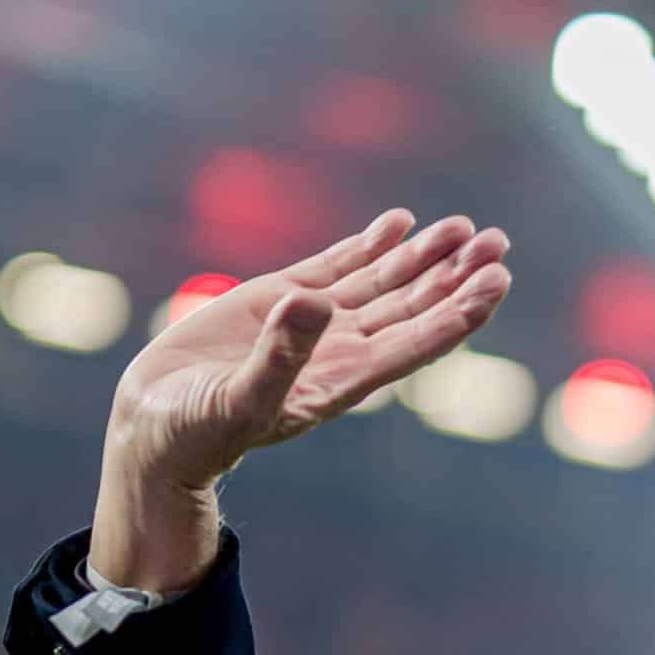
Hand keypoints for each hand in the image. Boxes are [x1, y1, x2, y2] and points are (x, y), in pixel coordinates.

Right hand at [102, 209, 510, 497]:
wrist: (155, 426)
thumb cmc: (199, 431)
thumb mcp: (240, 400)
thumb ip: (279, 356)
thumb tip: (315, 302)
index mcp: (341, 382)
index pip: (415, 344)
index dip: (458, 313)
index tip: (495, 282)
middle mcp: (340, 352)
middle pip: (413, 308)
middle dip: (456, 277)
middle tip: (498, 243)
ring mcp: (313, 324)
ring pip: (383, 285)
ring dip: (424, 258)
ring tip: (464, 228)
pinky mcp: (280, 301)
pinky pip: (338, 268)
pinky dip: (370, 246)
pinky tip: (401, 223)